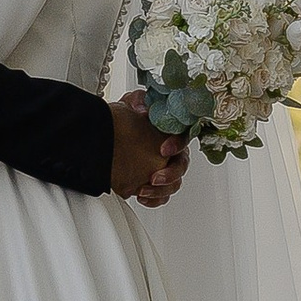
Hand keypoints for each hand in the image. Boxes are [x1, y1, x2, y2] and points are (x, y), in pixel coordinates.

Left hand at [108, 87, 188, 206]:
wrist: (116, 132)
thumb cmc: (131, 118)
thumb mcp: (133, 103)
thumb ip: (138, 101)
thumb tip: (143, 109)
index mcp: (172, 132)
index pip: (183, 138)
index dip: (177, 145)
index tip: (164, 150)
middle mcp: (173, 152)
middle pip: (182, 166)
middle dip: (170, 174)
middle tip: (155, 177)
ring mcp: (166, 168)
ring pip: (174, 184)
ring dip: (161, 190)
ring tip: (143, 190)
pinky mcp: (158, 183)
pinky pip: (163, 195)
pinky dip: (154, 199)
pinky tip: (142, 197)